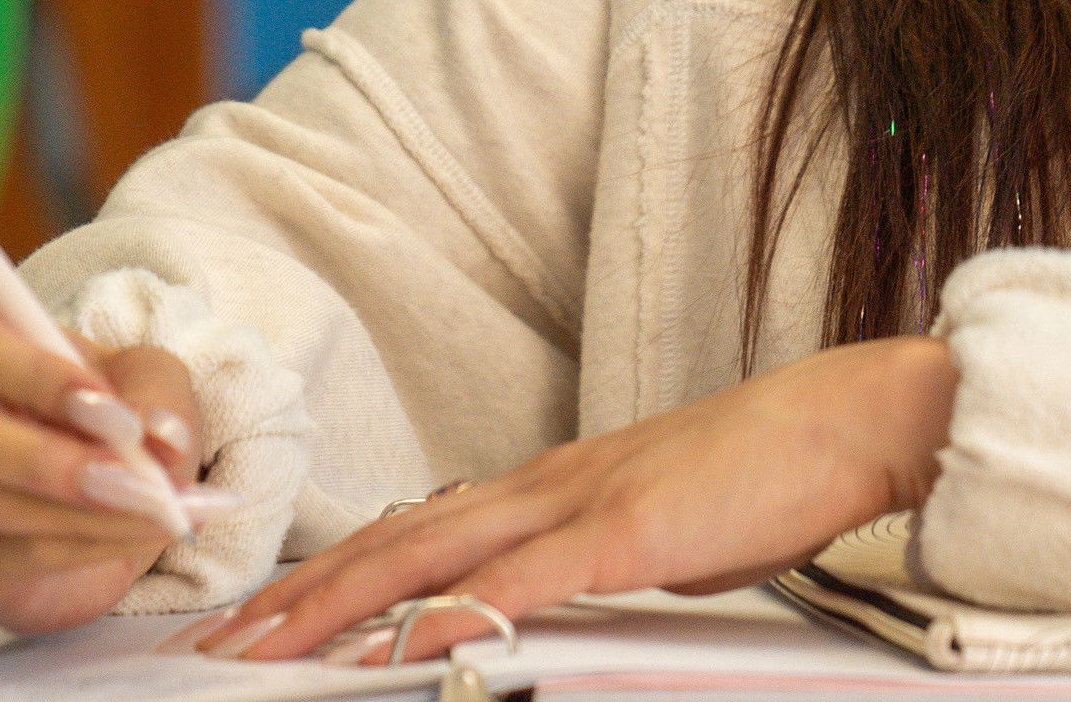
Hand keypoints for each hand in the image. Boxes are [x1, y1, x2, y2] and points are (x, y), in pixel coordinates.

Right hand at [0, 307, 220, 633]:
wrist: (114, 508)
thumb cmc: (113, 424)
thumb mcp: (149, 385)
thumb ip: (155, 394)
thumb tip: (158, 433)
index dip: (30, 375)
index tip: (110, 409)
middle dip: (39, 454)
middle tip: (125, 474)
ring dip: (84, 510)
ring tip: (159, 508)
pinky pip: (9, 556)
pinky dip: (87, 546)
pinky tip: (138, 533)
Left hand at [167, 335, 956, 661]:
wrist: (855, 419)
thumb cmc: (774, 478)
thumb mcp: (662, 530)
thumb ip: (594, 565)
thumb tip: (543, 608)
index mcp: (552, 485)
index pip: (414, 533)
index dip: (331, 577)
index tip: (265, 617)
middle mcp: (544, 484)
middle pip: (390, 544)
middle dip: (295, 598)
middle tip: (215, 643)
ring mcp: (579, 503)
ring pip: (425, 558)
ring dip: (333, 608)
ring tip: (261, 650)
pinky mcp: (624, 533)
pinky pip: (518, 581)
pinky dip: (450, 614)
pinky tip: (399, 646)